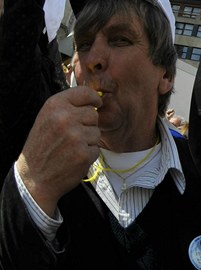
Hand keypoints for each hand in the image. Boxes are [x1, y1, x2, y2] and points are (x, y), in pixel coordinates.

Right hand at [16, 86, 101, 215]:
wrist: (34, 176)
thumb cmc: (42, 145)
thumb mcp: (48, 118)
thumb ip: (68, 106)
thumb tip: (93, 98)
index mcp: (54, 105)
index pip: (85, 92)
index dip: (94, 98)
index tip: (96, 103)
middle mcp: (65, 118)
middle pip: (93, 114)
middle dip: (87, 124)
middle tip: (70, 135)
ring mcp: (75, 136)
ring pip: (96, 132)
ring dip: (88, 140)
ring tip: (70, 147)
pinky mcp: (83, 153)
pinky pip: (96, 148)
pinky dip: (88, 154)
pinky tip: (73, 157)